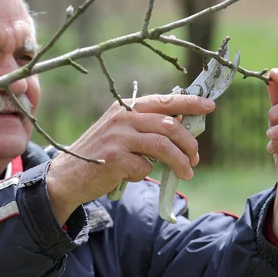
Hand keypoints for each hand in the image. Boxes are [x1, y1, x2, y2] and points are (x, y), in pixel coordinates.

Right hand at [46, 94, 215, 223]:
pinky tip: (135, 176)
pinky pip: (144, 167)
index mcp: (126, 107)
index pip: (164, 101)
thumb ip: (146, 127)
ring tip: (187, 173)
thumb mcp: (121, 132)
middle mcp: (123, 117)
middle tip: (196, 158)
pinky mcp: (115, 159)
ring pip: (163, 146)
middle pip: (170, 125)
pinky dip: (145, 174)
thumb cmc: (100, 154)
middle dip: (189, 143)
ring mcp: (118, 137)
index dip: (190, 103)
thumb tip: (183, 127)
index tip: (210, 106)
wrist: (67, 175)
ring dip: (180, 162)